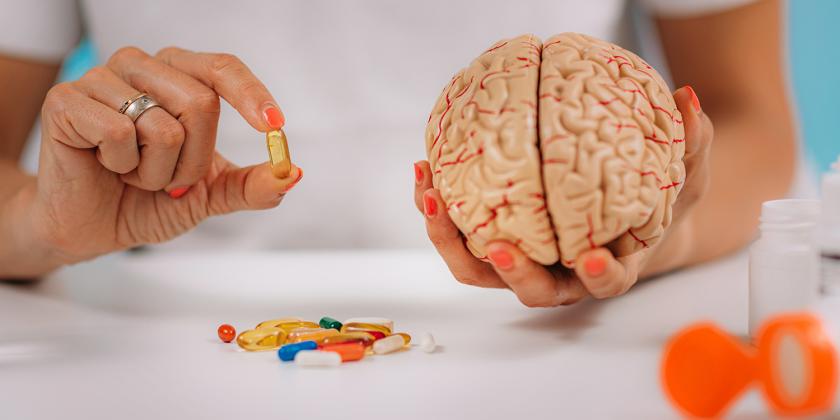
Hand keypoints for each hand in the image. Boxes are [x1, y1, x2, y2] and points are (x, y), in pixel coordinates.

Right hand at [23, 46, 302, 266]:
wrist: (92, 228)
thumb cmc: (148, 199)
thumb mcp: (210, 194)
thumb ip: (251, 185)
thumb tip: (292, 173)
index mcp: (177, 76)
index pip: (222, 68)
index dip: (251, 94)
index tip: (274, 126)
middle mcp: (141, 67)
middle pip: (200, 103)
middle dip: (194, 161)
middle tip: (168, 180)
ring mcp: (101, 79)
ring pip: (162, 126)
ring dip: (156, 170)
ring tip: (132, 174)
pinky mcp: (66, 99)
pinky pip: (118, 131)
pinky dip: (120, 165)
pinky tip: (105, 166)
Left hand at [413, 86, 712, 306]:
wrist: (624, 222)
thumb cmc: (654, 206)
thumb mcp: (683, 177)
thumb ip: (690, 146)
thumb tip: (688, 98)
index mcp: (608, 267)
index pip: (604, 282)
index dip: (598, 276)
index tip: (592, 259)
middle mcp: (562, 275)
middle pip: (530, 289)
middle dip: (510, 270)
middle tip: (492, 242)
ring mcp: (525, 262)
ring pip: (480, 270)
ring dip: (450, 241)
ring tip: (430, 194)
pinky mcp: (497, 243)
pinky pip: (461, 239)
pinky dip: (441, 214)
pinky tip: (427, 176)